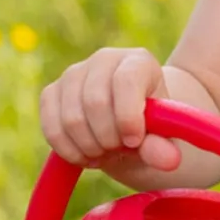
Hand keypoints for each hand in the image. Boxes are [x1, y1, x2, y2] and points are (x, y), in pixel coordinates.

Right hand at [38, 46, 183, 170]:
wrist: (129, 125)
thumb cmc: (151, 128)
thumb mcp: (163, 137)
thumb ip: (163, 146)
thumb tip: (168, 160)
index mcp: (138, 62)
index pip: (126, 81)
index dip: (128, 117)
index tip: (134, 142)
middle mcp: (104, 59)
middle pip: (95, 102)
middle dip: (108, 138)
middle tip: (120, 150)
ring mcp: (73, 74)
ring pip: (71, 118)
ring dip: (90, 147)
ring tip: (107, 153)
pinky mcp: (51, 93)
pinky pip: (51, 127)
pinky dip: (68, 150)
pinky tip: (87, 155)